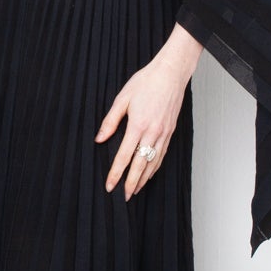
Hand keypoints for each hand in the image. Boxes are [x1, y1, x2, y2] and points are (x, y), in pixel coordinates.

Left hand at [95, 52, 190, 199]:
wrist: (171, 73)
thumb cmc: (146, 82)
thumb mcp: (122, 98)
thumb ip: (110, 121)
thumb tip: (100, 139)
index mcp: (138, 125)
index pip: (124, 156)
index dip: (116, 173)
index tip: (110, 186)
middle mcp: (153, 132)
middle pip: (140, 165)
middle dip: (131, 183)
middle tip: (124, 196)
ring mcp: (164, 133)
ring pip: (153, 162)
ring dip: (144, 179)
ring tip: (135, 190)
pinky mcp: (171, 131)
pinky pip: (162, 154)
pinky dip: (155, 167)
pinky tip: (149, 173)